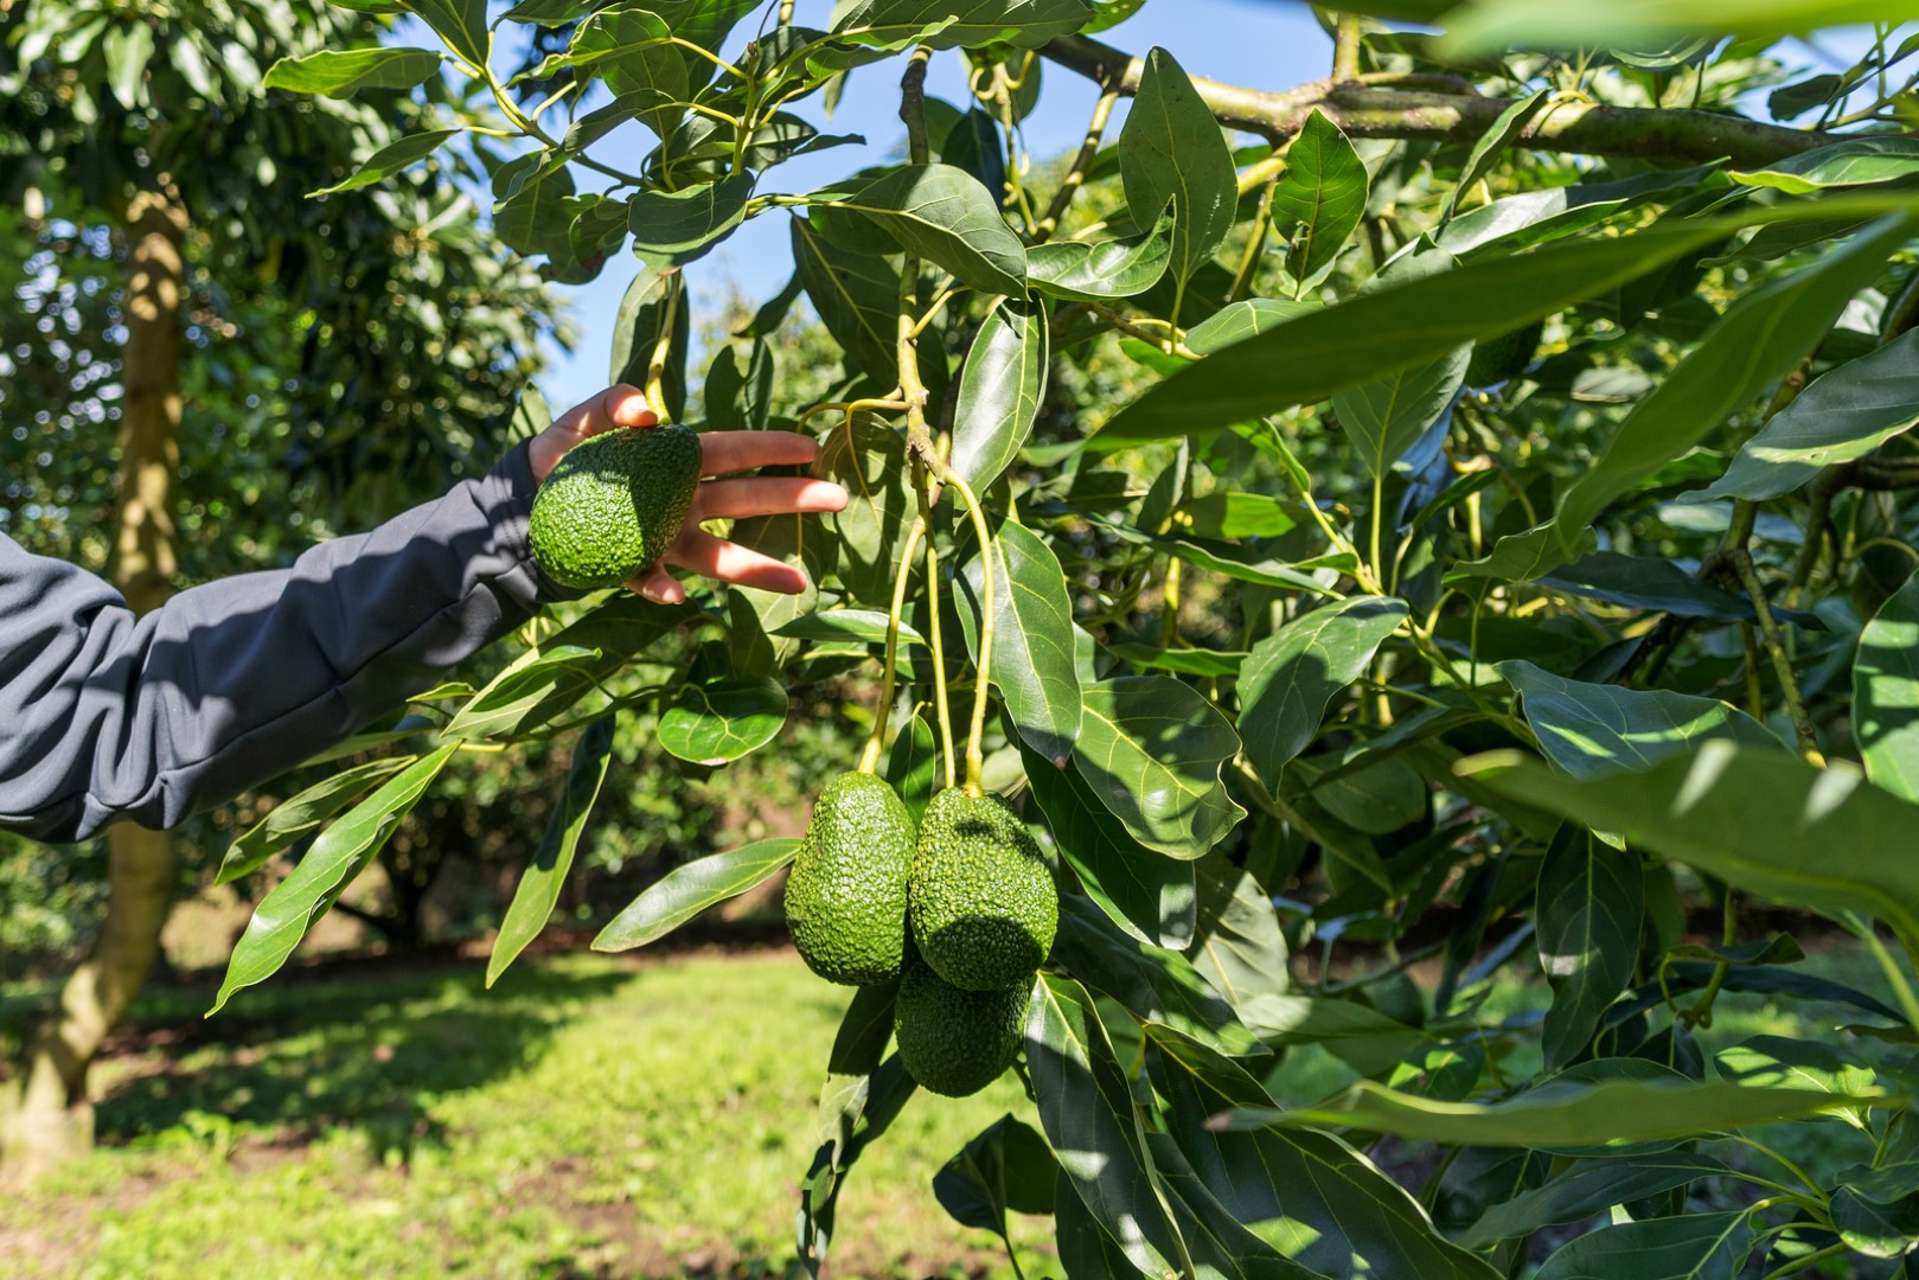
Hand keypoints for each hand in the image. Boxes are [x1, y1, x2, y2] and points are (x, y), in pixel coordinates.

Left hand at [530, 384, 845, 604]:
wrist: (517, 505)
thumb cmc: (560, 458)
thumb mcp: (579, 423)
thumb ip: (608, 405)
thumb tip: (644, 411)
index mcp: (675, 462)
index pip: (733, 451)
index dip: (771, 448)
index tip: (812, 448)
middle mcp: (681, 503)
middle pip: (744, 501)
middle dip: (791, 500)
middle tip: (837, 500)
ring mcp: (662, 539)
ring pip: (717, 555)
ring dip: (757, 567)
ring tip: (799, 583)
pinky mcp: (630, 568)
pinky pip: (652, 581)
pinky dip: (663, 590)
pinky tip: (675, 596)